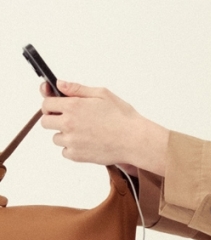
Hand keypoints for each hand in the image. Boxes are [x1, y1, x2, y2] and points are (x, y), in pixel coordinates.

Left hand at [40, 81, 168, 175]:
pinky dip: (73, 148)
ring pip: (56, 138)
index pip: (46, 104)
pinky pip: (65, 152)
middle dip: (55, 119)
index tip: (59, 106)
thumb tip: (59, 84)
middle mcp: (69, 124)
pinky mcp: (77, 156)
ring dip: (65, 135)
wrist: (135, 140)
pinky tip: (88, 143)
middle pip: (46, 122)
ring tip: (85, 132)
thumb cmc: (123, 117)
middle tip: (72, 119)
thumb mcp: (103, 94)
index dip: (52, 104)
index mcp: (74, 106)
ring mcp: (72, 141)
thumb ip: (78, 89)